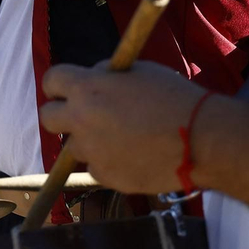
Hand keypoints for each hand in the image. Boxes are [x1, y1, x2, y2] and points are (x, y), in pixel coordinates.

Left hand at [39, 60, 208, 195]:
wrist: (200, 139)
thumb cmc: (175, 98)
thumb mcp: (139, 71)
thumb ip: (108, 76)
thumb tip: (95, 79)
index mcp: (87, 88)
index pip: (51, 80)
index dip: (60, 84)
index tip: (70, 88)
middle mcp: (81, 120)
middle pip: (47, 118)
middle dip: (61, 115)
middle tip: (84, 115)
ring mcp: (91, 152)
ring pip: (76, 146)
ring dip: (91, 141)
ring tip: (124, 137)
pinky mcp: (105, 177)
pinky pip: (98, 167)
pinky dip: (110, 162)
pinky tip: (136, 155)